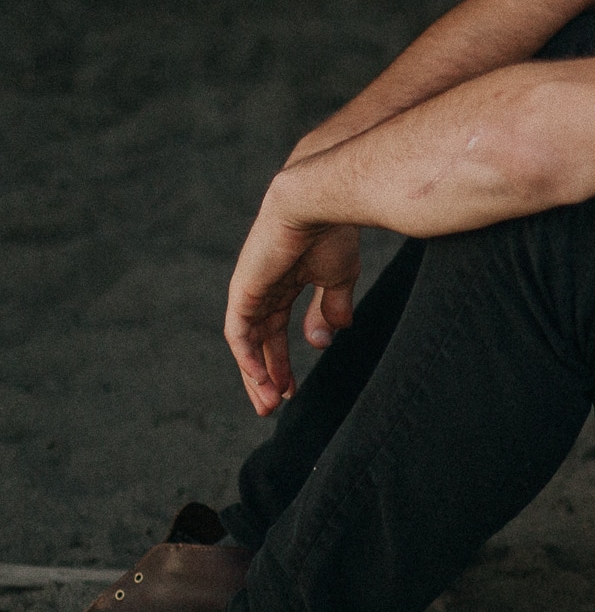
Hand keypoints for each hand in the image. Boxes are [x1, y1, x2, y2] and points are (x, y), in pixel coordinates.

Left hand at [225, 181, 360, 414]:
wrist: (319, 204)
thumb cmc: (333, 232)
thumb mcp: (339, 277)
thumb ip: (331, 307)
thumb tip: (325, 339)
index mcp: (286, 283)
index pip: (276, 331)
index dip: (282, 361)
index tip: (292, 389)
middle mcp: (264, 289)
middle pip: (258, 342)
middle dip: (265, 375)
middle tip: (272, 406)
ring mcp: (251, 290)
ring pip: (247, 343)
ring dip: (256, 375)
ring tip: (269, 403)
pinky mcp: (243, 290)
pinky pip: (239, 333)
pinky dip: (247, 358)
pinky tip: (261, 380)